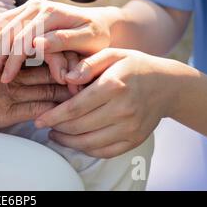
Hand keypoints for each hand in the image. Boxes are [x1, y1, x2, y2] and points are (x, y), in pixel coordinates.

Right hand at [0, 0, 114, 83]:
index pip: (23, 38)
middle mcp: (37, 7)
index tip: (4, 79)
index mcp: (51, 14)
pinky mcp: (24, 11)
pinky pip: (0, 20)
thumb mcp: (87, 40)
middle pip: (7, 31)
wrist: (100, 21)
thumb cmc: (96, 37)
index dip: (11, 60)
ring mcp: (29, 7)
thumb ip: (63, 42)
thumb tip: (36, 44)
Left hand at [35, 48, 189, 157]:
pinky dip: (86, 149)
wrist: (167, 85)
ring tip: (56, 134)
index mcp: (114, 86)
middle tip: (44, 125)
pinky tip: (75, 140)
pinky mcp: (135, 140)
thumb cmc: (134, 66)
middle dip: (57, 128)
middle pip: (79, 127)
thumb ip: (88, 64)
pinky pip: (104, 151)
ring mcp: (130, 127)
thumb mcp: (112, 54)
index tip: (39, 119)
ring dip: (67, 141)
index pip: (75, 108)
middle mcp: (123, 109)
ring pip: (89, 143)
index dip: (53, 116)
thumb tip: (67, 78)